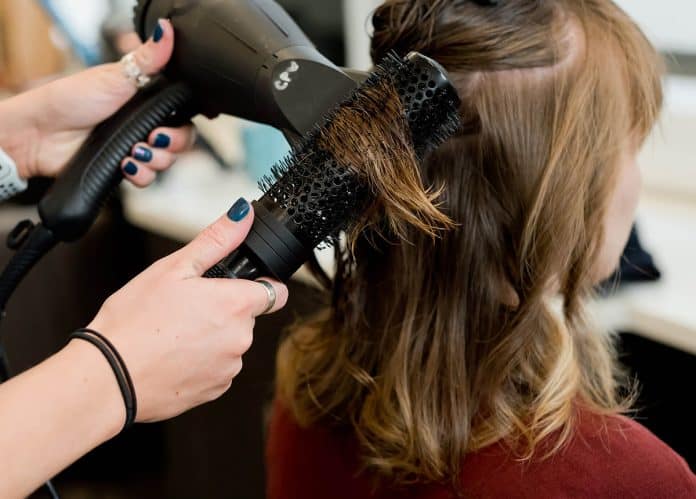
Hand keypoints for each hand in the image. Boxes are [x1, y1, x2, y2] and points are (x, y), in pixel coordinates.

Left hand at [0, 19, 193, 185]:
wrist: (40, 133)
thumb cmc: (71, 99)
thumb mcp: (115, 77)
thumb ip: (147, 59)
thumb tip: (167, 31)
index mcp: (146, 101)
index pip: (182, 115)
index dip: (184, 123)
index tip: (172, 123)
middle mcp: (143, 125)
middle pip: (181, 141)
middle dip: (173, 144)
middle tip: (154, 138)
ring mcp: (135, 147)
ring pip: (166, 162)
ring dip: (155, 160)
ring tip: (133, 152)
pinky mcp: (124, 167)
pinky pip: (147, 179)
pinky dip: (141, 175)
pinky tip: (125, 165)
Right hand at [83, 199, 288, 422]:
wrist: (108, 378)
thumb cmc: (134, 320)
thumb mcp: (173, 268)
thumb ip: (216, 240)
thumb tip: (242, 215)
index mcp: (236, 305)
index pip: (275, 292)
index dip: (259, 284)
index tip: (237, 285)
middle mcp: (241, 339)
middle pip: (247, 317)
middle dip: (224, 310)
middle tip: (185, 307)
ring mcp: (229, 368)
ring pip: (230, 343)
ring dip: (212, 337)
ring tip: (173, 333)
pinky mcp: (215, 390)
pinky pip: (217, 368)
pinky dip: (201, 362)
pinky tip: (172, 355)